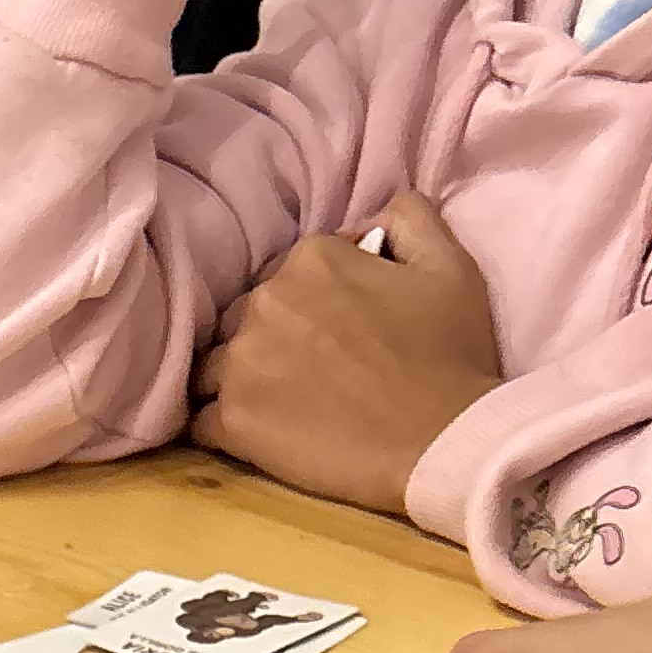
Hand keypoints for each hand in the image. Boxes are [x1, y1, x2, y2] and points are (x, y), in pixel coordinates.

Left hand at [191, 194, 501, 509]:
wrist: (441, 439)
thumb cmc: (450, 355)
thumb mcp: (449, 263)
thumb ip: (409, 218)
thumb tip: (377, 212)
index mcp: (312, 258)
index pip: (290, 273)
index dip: (315, 302)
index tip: (340, 331)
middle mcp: (265, 301)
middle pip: (246, 317)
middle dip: (271, 338)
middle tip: (312, 372)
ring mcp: (241, 363)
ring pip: (216, 364)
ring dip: (241, 380)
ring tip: (282, 404)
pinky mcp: (232, 421)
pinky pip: (201, 419)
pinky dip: (222, 426)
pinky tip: (256, 434)